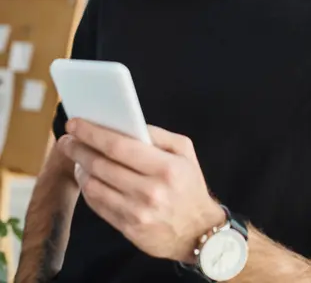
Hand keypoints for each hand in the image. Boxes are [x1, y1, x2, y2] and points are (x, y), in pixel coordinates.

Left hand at [58, 119, 224, 261]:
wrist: (197, 231)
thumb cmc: (189, 185)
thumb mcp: (184, 151)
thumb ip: (157, 134)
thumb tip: (126, 123)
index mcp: (164, 167)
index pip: (118, 146)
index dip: (92, 133)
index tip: (76, 123)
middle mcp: (149, 191)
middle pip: (101, 165)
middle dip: (79, 148)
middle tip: (67, 138)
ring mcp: (137, 213)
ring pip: (94, 186)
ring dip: (80, 168)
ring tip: (76, 156)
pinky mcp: (128, 229)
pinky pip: (98, 205)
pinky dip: (87, 188)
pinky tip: (86, 176)